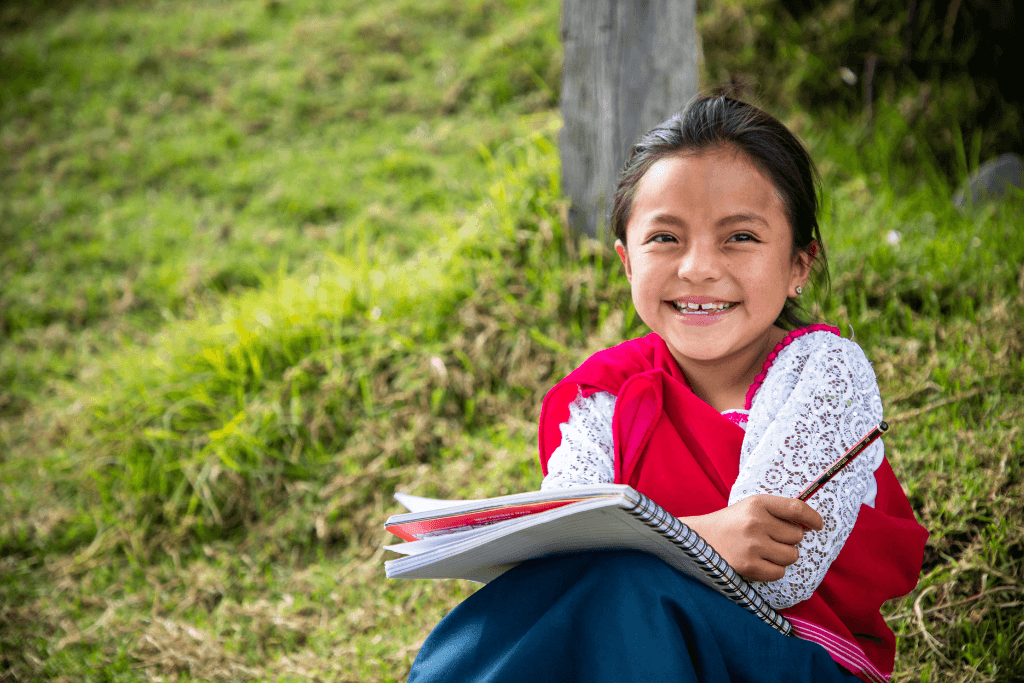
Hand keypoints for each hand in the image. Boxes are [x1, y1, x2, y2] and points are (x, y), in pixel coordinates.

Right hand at [679, 495, 823, 581]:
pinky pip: (779, 572)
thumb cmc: (730, 524)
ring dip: (783, 556)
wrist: (699, 540)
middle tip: (772, 540)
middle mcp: (755, 522)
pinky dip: (773, 570)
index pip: (796, 508)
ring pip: (791, 555)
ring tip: (766, 552)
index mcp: (756, 503)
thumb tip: (809, 526)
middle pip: (797, 536)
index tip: (818, 525)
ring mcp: (752, 544)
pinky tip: (759, 563)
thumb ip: (777, 513)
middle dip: (790, 541)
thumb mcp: (749, 508)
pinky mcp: (749, 565)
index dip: (812, 517)